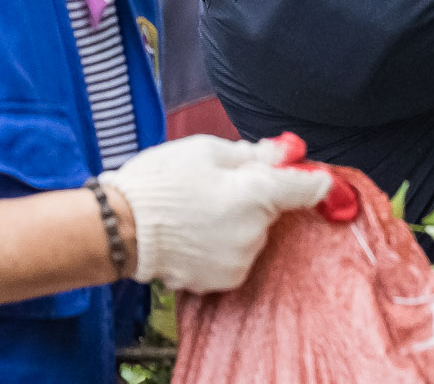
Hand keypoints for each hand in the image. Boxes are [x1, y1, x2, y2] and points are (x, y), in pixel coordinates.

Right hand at [103, 135, 332, 292]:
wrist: (119, 228)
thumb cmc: (160, 182)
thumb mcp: (208, 151)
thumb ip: (255, 154)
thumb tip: (286, 152)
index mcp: (258, 194)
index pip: (308, 188)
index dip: (313, 178)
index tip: (314, 174)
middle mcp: (255, 232)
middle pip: (273, 210)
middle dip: (255, 196)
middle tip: (217, 186)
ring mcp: (239, 261)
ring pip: (252, 234)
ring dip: (237, 223)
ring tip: (198, 212)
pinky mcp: (222, 281)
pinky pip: (235, 256)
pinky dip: (222, 245)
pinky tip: (194, 234)